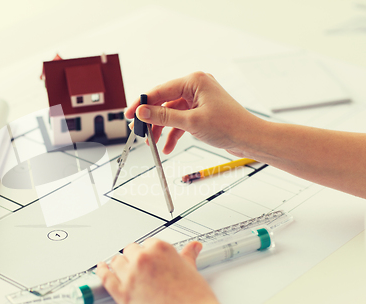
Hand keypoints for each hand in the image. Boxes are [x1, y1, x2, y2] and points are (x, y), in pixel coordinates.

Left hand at [96, 239, 230, 303]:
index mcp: (159, 249)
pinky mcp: (122, 293)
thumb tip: (193, 247)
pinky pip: (106, 277)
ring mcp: (130, 275)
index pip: (147, 243)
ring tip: (125, 269)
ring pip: (116, 261)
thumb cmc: (193, 297)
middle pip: (130, 250)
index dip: (149, 253)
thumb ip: (188, 255)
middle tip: (142, 268)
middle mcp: (143, 259)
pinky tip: (101, 269)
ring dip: (120, 264)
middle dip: (135, 258)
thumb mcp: (191, 269)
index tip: (150, 259)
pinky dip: (101, 271)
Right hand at [125, 72, 262, 156]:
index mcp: (194, 81)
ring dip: (162, 129)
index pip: (160, 90)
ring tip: (153, 144)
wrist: (250, 138)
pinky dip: (174, 133)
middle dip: (152, 120)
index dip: (142, 104)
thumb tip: (141, 111)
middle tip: (139, 132)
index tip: (129, 115)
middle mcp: (195, 87)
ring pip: (171, 113)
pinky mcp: (201, 111)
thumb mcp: (190, 122)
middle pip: (164, 101)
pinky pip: (181, 120)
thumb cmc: (229, 126)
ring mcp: (198, 99)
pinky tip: (168, 147)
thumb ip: (163, 116)